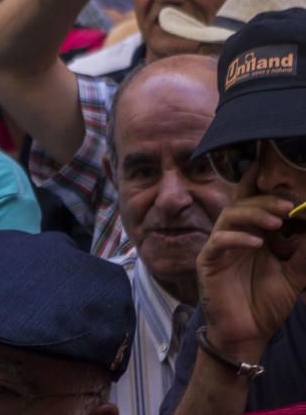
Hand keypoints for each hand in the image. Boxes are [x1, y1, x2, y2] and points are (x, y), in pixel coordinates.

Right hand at [196, 163, 305, 359]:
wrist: (248, 334)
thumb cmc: (266, 303)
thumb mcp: (295, 274)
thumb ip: (303, 250)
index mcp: (252, 234)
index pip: (253, 202)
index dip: (259, 184)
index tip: (274, 170)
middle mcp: (234, 235)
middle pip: (242, 204)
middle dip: (265, 200)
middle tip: (289, 205)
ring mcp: (219, 247)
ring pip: (229, 217)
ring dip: (253, 214)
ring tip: (277, 220)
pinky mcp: (208, 262)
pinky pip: (219, 242)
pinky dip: (238, 239)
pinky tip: (256, 243)